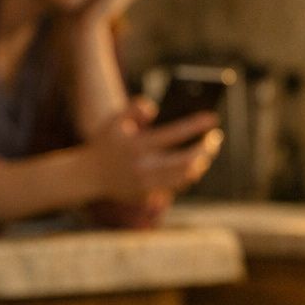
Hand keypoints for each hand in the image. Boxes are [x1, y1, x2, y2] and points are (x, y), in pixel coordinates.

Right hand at [86, 98, 221, 202]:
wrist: (89, 176)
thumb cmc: (104, 144)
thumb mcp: (113, 120)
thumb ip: (133, 108)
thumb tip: (155, 108)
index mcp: (137, 146)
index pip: (174, 134)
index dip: (196, 125)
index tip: (213, 118)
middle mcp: (144, 167)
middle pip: (187, 160)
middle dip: (206, 148)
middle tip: (215, 138)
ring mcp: (147, 185)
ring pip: (186, 177)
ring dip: (200, 163)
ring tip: (206, 151)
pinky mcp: (148, 196)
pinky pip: (177, 186)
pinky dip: (187, 175)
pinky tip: (193, 164)